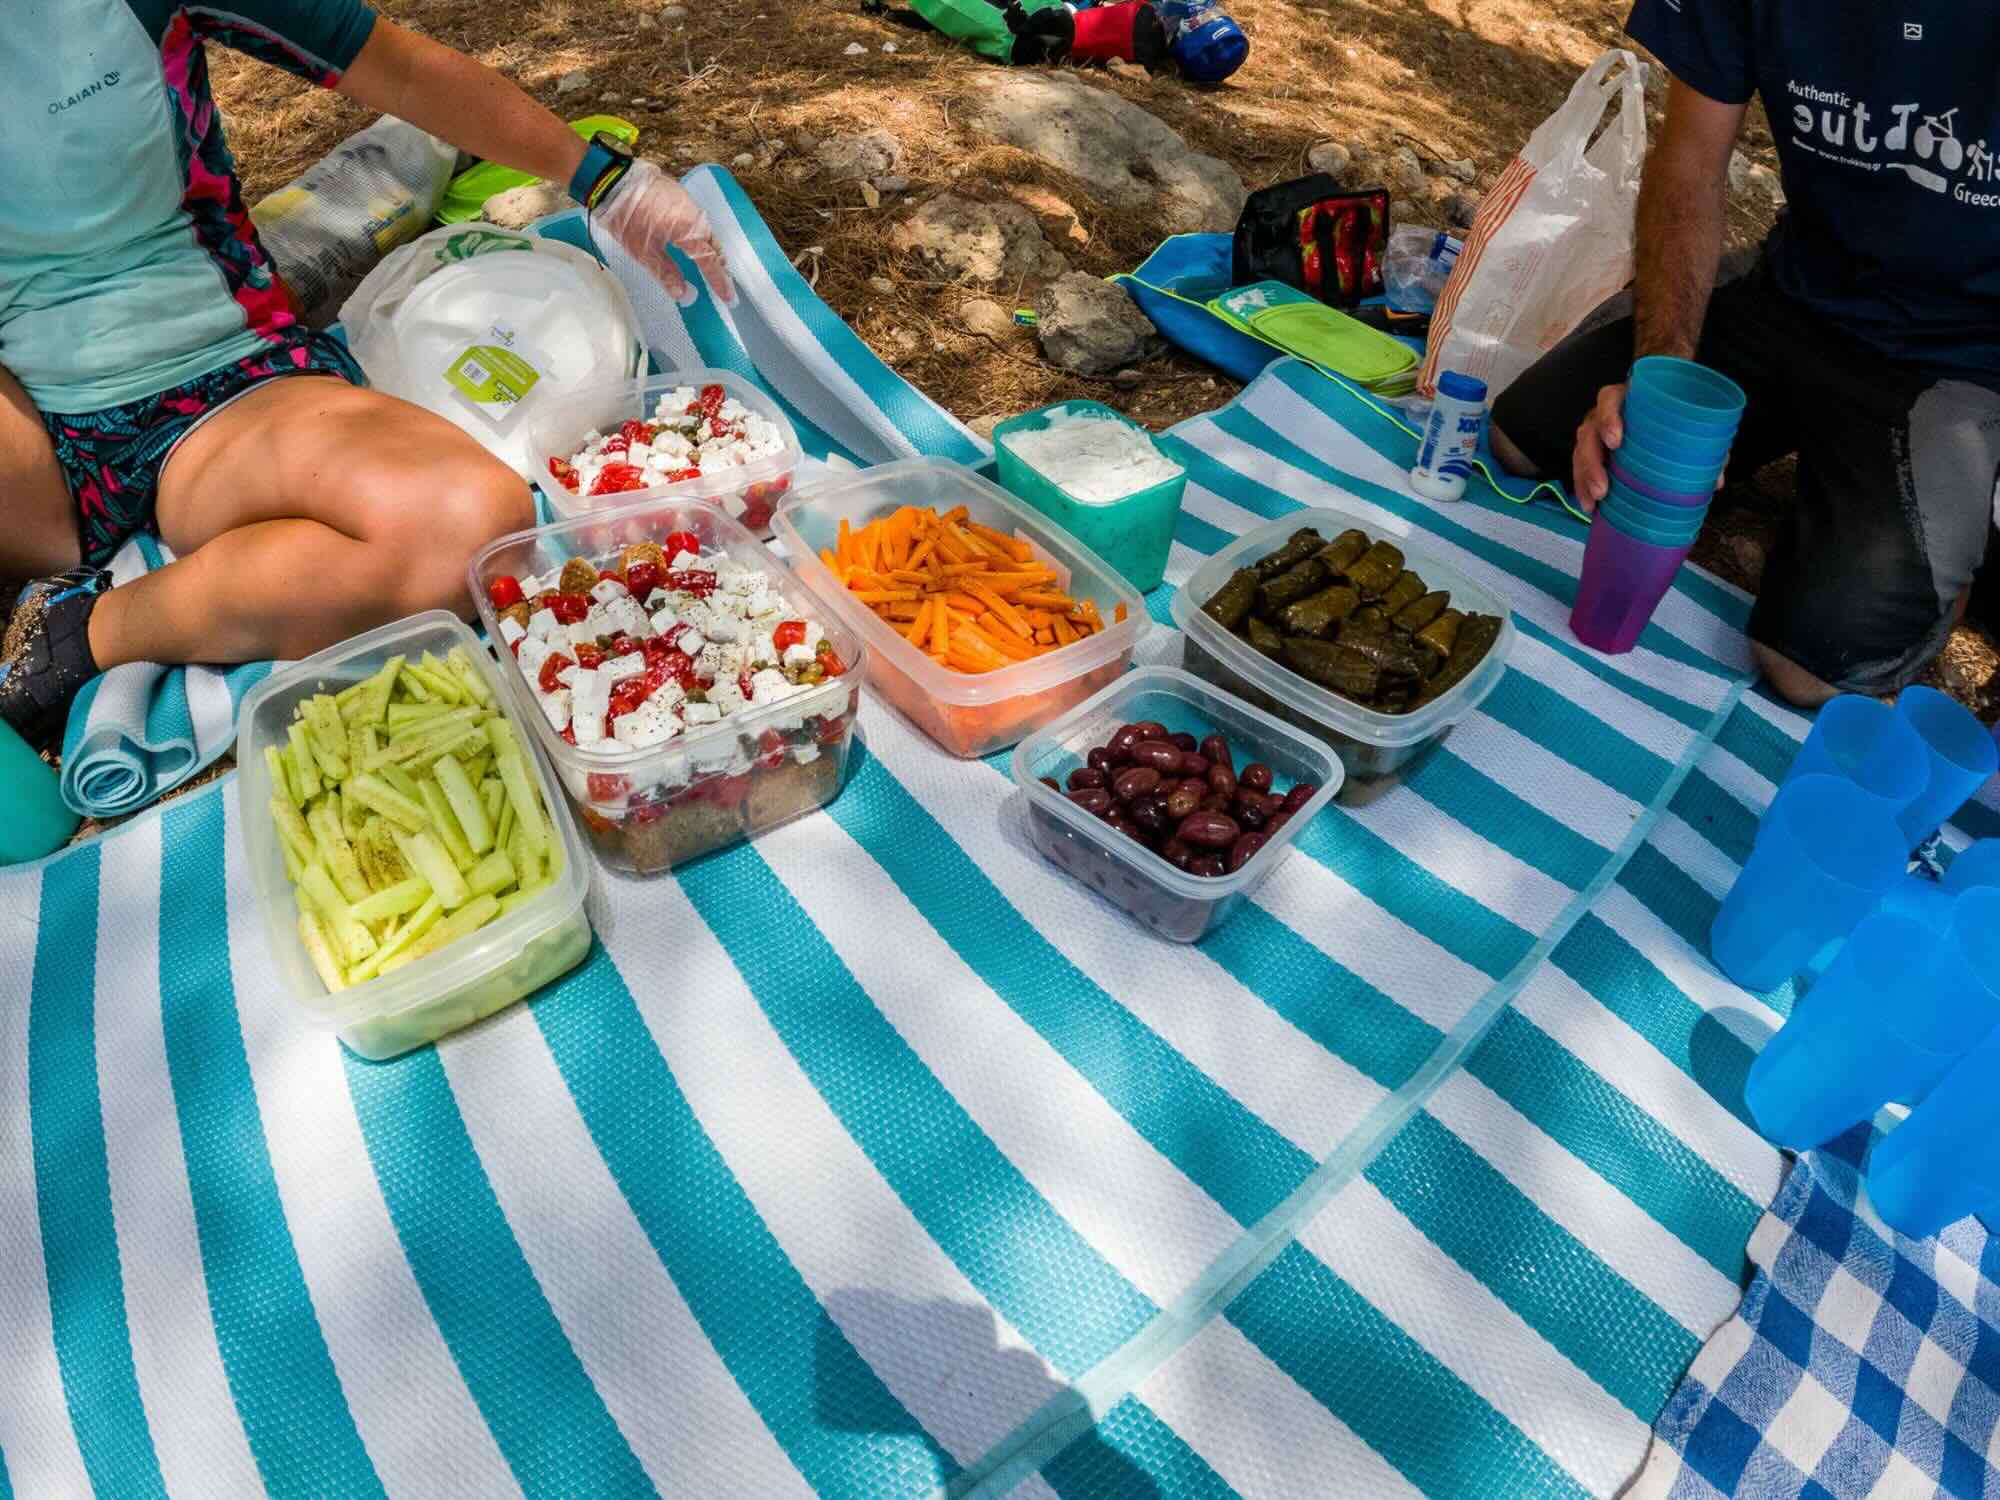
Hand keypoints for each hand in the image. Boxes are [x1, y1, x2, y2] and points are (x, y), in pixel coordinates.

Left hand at [590, 160, 734, 306]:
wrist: (612, 180)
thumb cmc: (627, 218)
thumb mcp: (643, 251)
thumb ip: (666, 273)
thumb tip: (683, 294)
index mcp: (689, 231)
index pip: (710, 261)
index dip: (719, 281)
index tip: (728, 297)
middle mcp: (695, 215)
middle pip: (714, 245)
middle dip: (720, 265)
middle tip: (722, 282)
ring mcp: (688, 202)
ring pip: (707, 230)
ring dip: (711, 249)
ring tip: (711, 264)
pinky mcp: (680, 194)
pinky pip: (698, 219)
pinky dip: (701, 234)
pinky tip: (695, 240)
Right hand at [1572, 378, 1729, 511]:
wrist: (1659, 410)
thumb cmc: (1670, 414)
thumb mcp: (1687, 423)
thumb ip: (1703, 446)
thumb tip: (1714, 481)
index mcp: (1626, 398)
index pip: (1609, 400)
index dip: (1608, 418)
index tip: (1616, 442)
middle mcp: (1603, 414)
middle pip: (1588, 433)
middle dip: (1592, 463)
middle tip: (1603, 489)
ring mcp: (1595, 433)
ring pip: (1580, 453)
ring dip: (1584, 480)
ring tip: (1595, 503)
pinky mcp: (1591, 451)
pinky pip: (1579, 468)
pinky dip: (1582, 488)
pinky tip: (1589, 508)